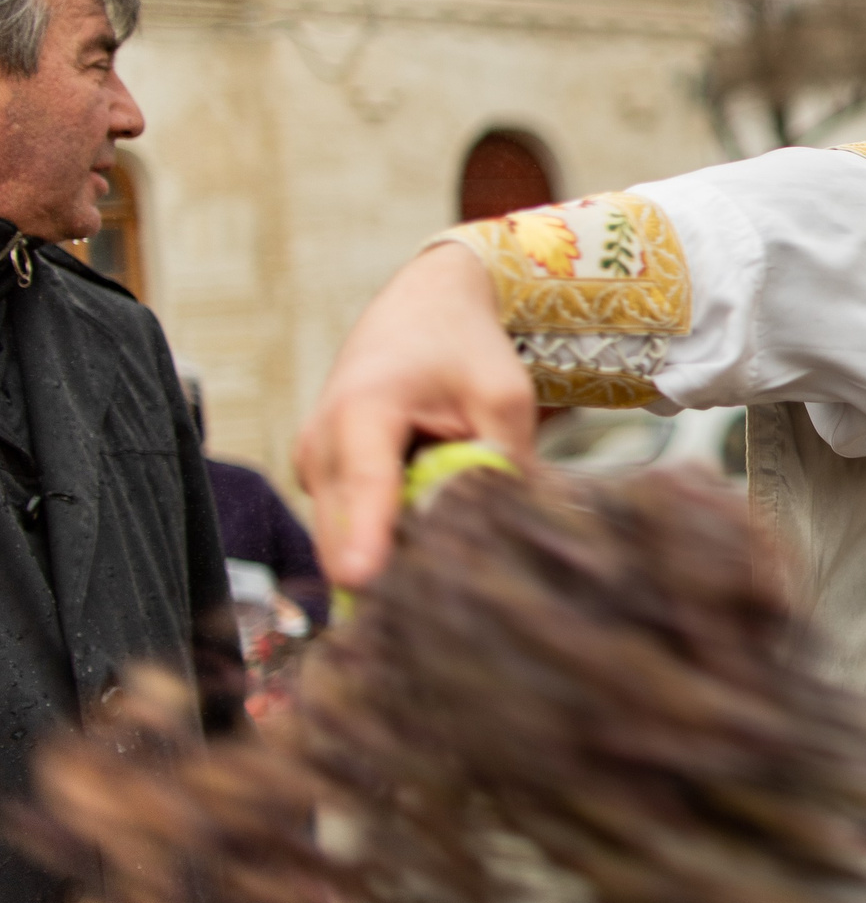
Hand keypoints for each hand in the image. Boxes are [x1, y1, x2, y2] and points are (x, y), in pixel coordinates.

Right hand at [294, 242, 532, 585]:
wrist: (423, 307)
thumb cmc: (464, 348)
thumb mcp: (504, 396)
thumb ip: (502, 461)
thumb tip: (514, 530)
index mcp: (363, 410)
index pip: (364, 486)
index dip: (366, 538)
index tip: (363, 582)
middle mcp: (321, 443)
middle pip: (343, 533)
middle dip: (393, 568)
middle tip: (454, 594)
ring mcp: (314, 466)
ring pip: (344, 541)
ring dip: (393, 554)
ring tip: (449, 547)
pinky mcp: (321, 481)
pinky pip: (350, 529)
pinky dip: (386, 537)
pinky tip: (428, 524)